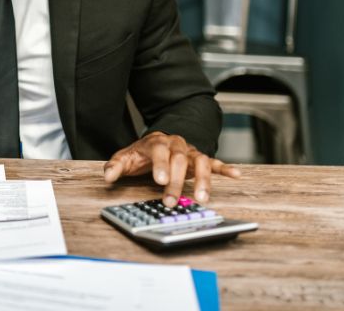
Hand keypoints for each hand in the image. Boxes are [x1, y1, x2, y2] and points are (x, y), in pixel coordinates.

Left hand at [102, 131, 240, 206]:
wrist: (157, 142)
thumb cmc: (141, 154)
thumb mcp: (125, 158)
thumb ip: (115, 166)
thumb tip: (107, 176)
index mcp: (156, 142)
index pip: (159, 151)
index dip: (160, 165)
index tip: (159, 180)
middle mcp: (175, 144)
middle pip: (179, 160)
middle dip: (175, 181)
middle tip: (170, 201)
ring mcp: (189, 152)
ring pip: (199, 162)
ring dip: (202, 180)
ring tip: (201, 198)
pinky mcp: (200, 159)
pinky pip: (214, 162)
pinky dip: (224, 168)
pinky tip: (236, 175)